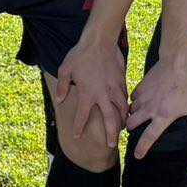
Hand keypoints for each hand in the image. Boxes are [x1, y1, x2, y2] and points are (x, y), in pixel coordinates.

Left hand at [51, 35, 127, 152]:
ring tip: (122, 130)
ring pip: (121, 110)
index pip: (82, 117)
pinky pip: (125, 98)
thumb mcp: (65, 69)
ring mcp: (114, 88)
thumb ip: (63, 86)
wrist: (100, 40)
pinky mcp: (122, 81)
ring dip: (122, 122)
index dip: (79, 128)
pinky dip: (126, 107)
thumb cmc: (80, 54)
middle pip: (110, 120)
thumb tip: (60, 100)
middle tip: (111, 145)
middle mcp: (102, 94)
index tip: (78, 136)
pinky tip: (126, 111)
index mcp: (87, 94)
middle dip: (110, 134)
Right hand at [126, 59, 186, 157]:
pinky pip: (133, 97)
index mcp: (163, 117)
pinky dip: (135, 101)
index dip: (142, 148)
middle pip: (131, 124)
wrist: (178, 63)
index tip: (138, 156)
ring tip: (136, 116)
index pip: (148, 137)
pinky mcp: (141, 86)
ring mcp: (143, 97)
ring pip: (130, 110)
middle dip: (130, 129)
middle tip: (133, 130)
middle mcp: (149, 109)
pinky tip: (140, 100)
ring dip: (132, 114)